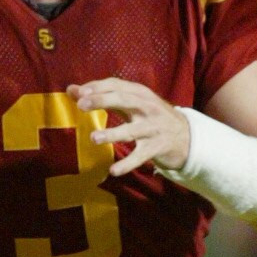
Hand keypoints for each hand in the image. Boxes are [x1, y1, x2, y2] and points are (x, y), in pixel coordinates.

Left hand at [67, 77, 189, 179]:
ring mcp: (153, 128)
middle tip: (81, 105)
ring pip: (132, 130)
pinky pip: (140, 156)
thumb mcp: (130, 103)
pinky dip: (127, 164)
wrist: (186, 136)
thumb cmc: (150, 116)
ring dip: (113, 134)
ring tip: (93, 138)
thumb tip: (71, 89)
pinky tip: (113, 171)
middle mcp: (148, 108)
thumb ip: (102, 96)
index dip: (97, 87)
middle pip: (124, 100)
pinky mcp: (157, 147)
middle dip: (102, 101)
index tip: (79, 92)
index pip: (117, 85)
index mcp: (140, 93)